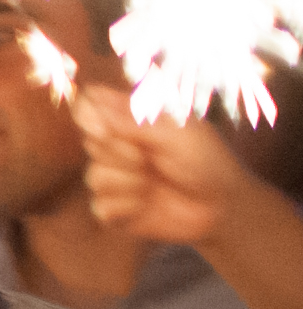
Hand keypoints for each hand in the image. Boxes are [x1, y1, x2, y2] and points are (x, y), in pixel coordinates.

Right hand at [75, 85, 263, 247]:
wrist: (220, 207)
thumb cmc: (206, 161)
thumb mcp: (177, 134)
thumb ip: (134, 120)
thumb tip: (91, 102)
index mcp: (132, 119)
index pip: (89, 104)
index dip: (88, 115)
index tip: (105, 129)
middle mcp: (117, 144)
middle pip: (89, 141)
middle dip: (122, 153)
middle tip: (152, 158)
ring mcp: (114, 175)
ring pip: (94, 177)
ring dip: (129, 183)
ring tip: (154, 184)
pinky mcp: (113, 206)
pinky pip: (100, 205)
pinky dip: (127, 207)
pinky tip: (147, 204)